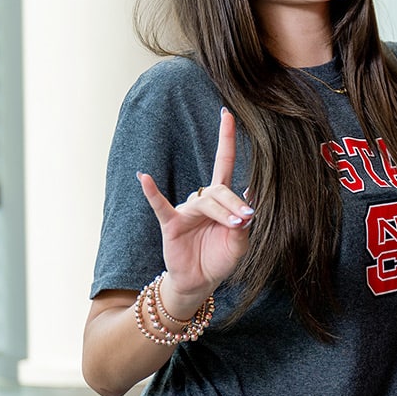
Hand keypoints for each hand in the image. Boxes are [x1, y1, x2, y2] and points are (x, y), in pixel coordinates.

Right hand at [137, 108, 253, 313]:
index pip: (225, 163)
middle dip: (235, 203)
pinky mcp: (171, 224)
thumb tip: (252, 198)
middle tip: (245, 219)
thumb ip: (245, 224)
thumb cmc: (220, 258)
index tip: (228, 114)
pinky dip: (152, 192)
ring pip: (205, 201)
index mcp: (222, 200)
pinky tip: (144, 178)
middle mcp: (203, 200)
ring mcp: (186, 211)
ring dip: (221, 211)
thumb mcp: (241, 243)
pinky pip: (161, 205)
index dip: (226, 139)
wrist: (200, 282)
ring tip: (235, 223)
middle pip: (220, 189)